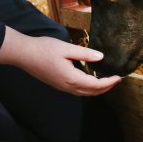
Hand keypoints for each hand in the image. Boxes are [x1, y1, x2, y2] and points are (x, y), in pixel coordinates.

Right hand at [0, 28, 121, 95]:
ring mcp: (62, 87)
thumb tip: (101, 58)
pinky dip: (87, 88)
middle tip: (116, 80)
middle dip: (106, 88)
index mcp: (72, 78)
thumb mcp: (66, 48)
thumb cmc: (44, 49)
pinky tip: (88, 79)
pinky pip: (77, 91)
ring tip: (106, 81)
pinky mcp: (57, 84)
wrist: (24, 54)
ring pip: (84, 93)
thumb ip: (84, 53)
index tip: (119, 77)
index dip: (109, 82)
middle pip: (91, 92)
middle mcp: (68, 86)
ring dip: (97, 89)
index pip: (96, 85)